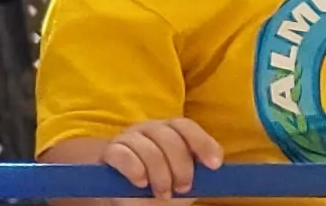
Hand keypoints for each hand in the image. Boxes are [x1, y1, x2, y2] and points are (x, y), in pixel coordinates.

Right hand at [101, 120, 223, 199]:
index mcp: (169, 133)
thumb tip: (216, 165)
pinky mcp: (109, 153)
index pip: (184, 126)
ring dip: (160, 175)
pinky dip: (135, 170)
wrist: (130, 198)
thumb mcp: (188, 180)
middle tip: (183, 188)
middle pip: (168, 137)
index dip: (202, 143)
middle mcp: (148, 130)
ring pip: (147, 148)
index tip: (214, 166)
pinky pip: (122, 155)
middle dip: (181, 166)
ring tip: (162, 193)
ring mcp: (126, 139)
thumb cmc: (163, 187)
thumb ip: (201, 169)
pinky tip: (140, 183)